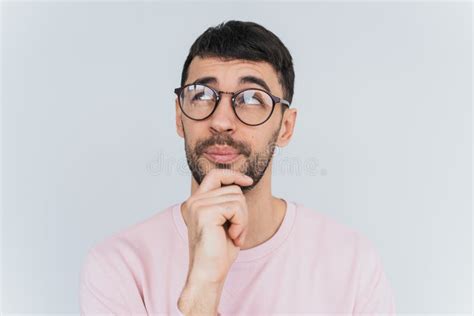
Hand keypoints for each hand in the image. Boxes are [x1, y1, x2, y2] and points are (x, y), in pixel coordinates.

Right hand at [177, 169, 252, 314]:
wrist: (208, 274)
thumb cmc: (218, 253)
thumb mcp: (225, 222)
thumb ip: (228, 203)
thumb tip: (241, 184)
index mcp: (197, 201)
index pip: (215, 175)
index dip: (233, 174)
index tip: (248, 181)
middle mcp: (194, 200)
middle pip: (233, 190)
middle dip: (243, 212)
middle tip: (237, 233)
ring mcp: (198, 205)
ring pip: (237, 198)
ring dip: (243, 220)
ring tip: (234, 236)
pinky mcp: (205, 212)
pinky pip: (235, 208)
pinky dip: (240, 224)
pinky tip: (232, 237)